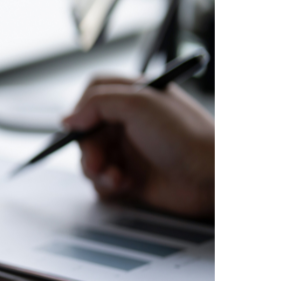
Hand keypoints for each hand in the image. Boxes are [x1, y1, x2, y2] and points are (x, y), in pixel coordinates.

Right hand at [62, 76, 214, 219]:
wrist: (213, 178)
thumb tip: (67, 120)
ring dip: (96, 169)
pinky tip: (125, 186)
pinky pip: (102, 181)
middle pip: (87, 130)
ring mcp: (131, 151)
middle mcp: (132, 122)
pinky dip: (107, 185)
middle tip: (97, 161)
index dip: (81, 109)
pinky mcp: (132, 178)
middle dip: (88, 148)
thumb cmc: (187, 137)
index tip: (79, 126)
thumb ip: (97, 103)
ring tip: (116, 177)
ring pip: (91, 158)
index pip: (94, 94)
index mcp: (137, 97)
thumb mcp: (139, 104)